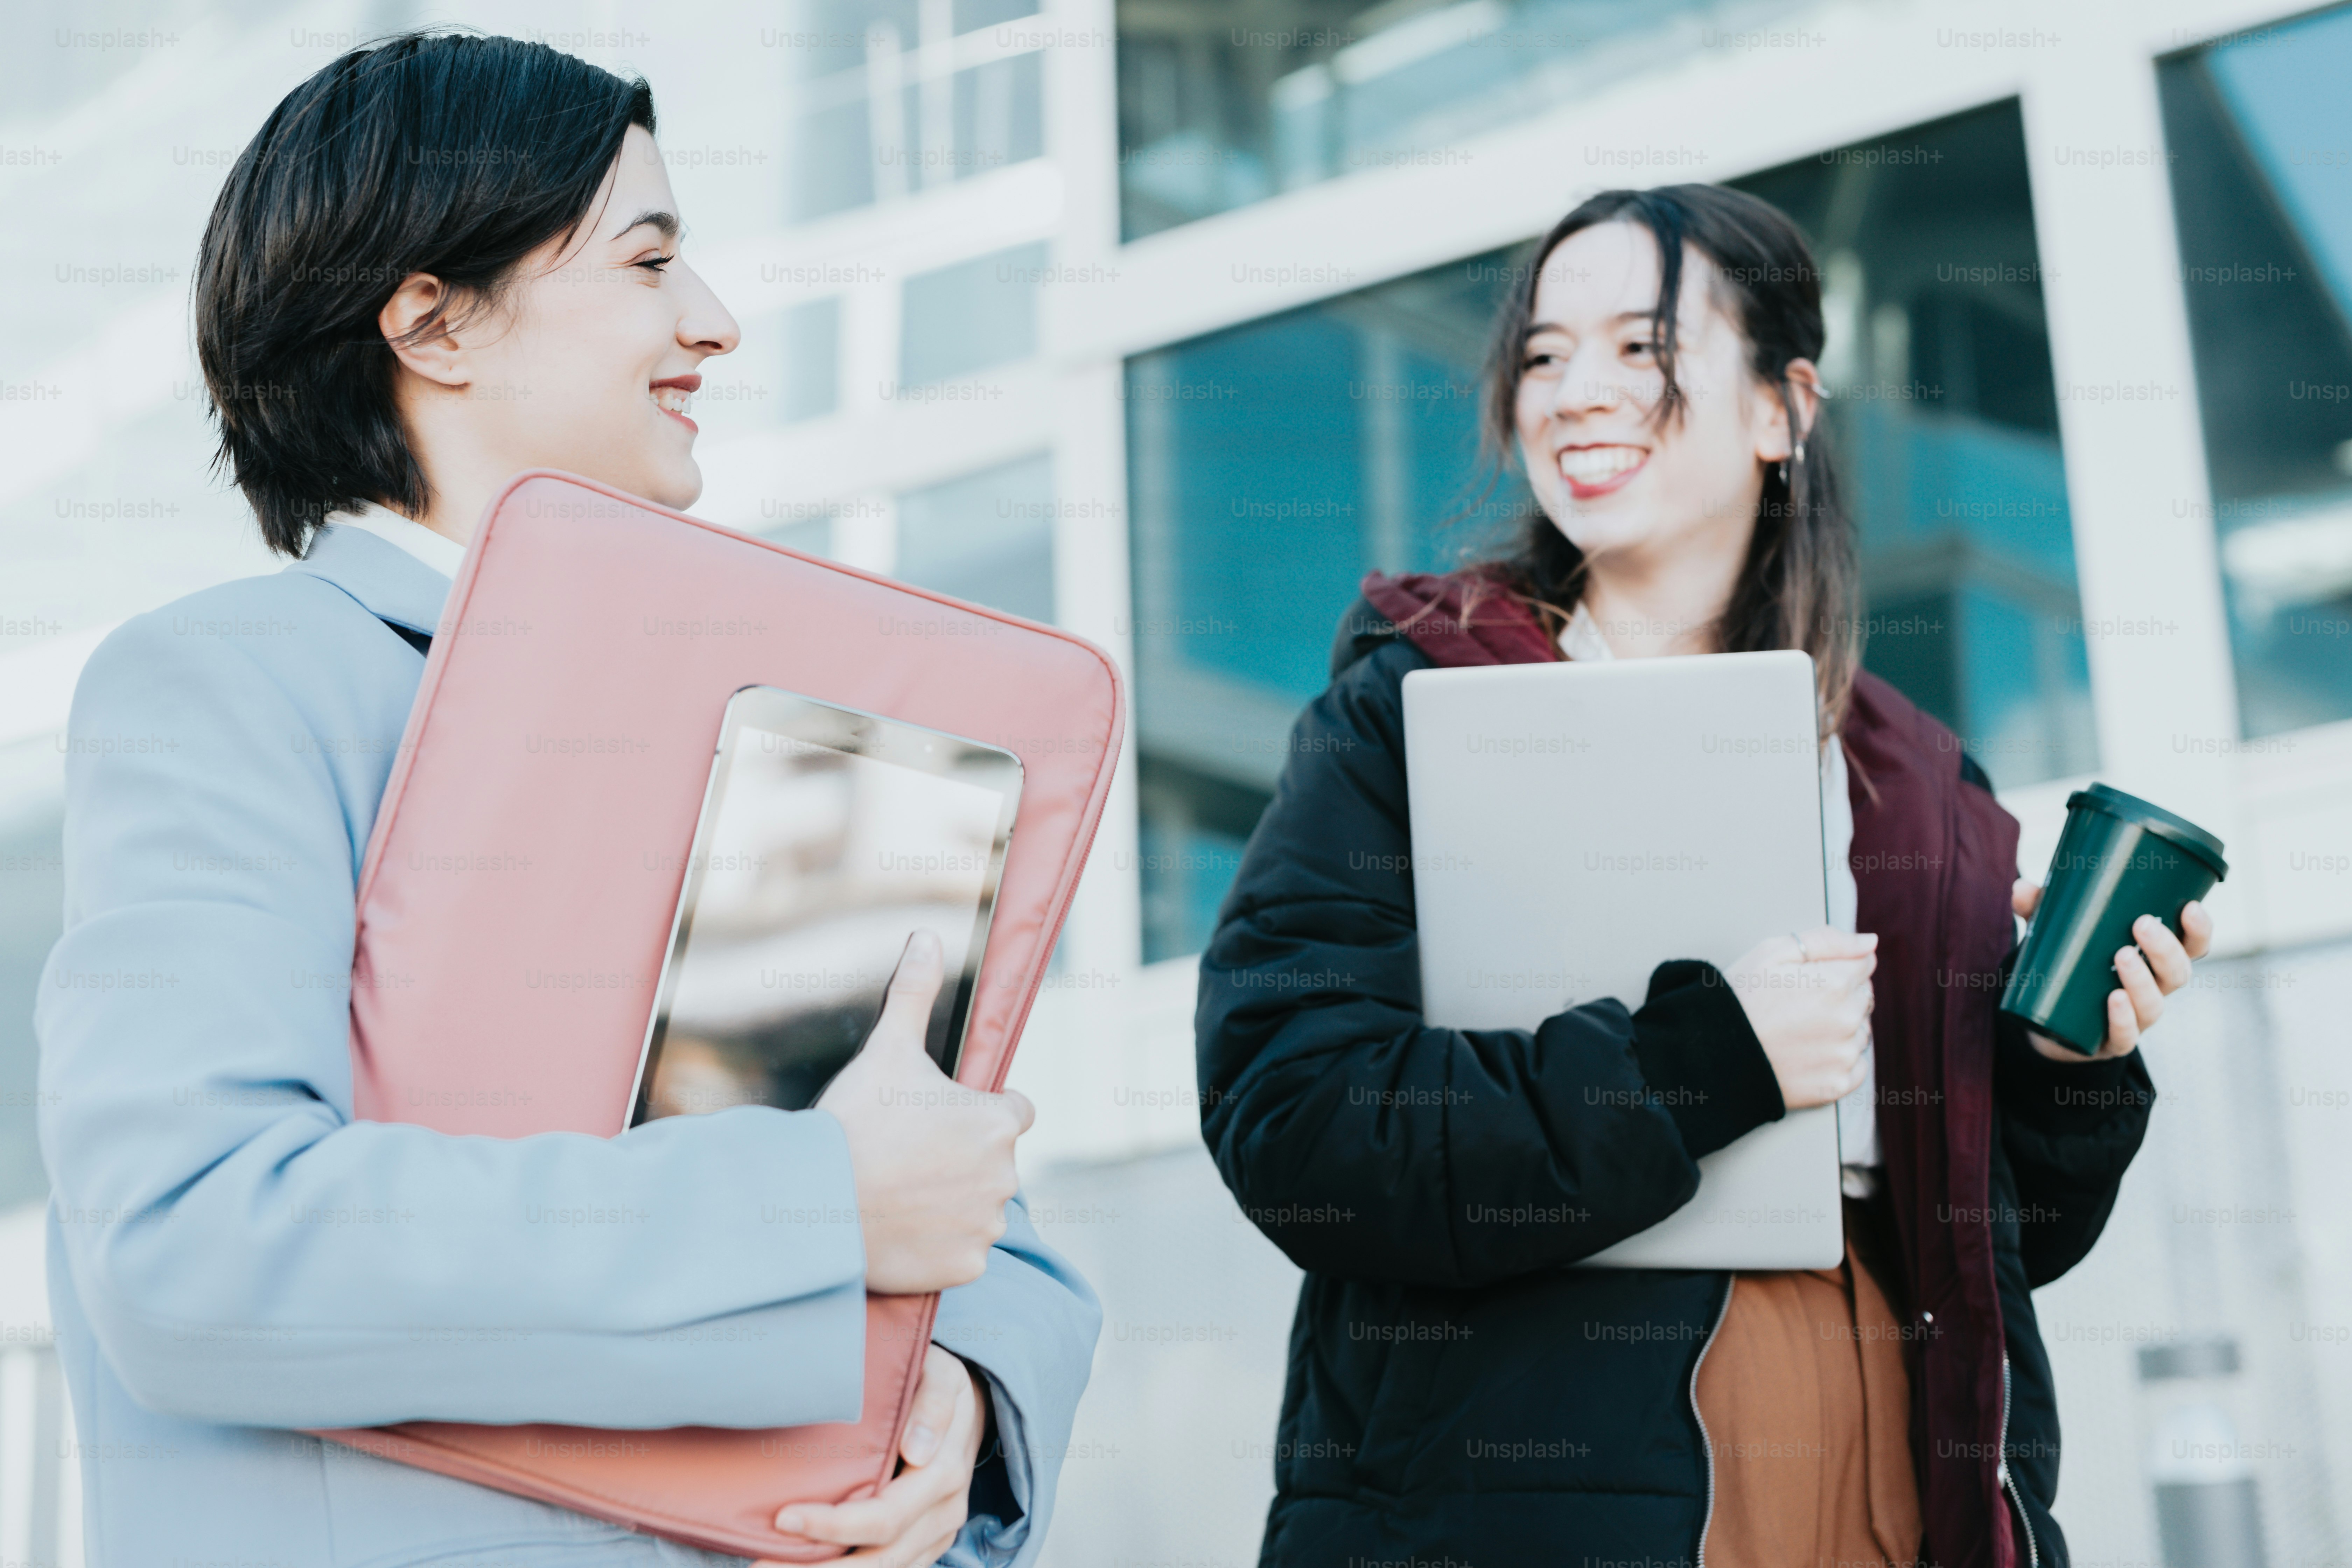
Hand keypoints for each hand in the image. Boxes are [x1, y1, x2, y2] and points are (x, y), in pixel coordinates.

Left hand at [765, 1343, 987, 1566]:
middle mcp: (943, 1514)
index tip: (783, 1518)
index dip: (833, 1524)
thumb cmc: (937, 1384)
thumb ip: (932, 1404)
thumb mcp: (941, 1376)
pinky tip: (808, 1565)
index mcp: (944, 1474)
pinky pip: (890, 1567)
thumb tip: (916, 1450)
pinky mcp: (925, 1544)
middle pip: (882, 1558)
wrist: (965, 1408)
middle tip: (761, 1566)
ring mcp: (936, 1535)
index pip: (885, 1516)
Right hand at [816, 930, 1032, 1293]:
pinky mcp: (965, 1267)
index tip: (942, 1119)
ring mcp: (986, 1225)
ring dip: (953, 1202)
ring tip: (901, 1192)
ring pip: (979, 1208)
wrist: (816, 1201)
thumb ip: (914, 992)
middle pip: (994, 1163)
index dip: (980, 1111)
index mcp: (998, 1122)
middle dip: (961, 1159)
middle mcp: (1005, 1175)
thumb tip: (925, 936)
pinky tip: (903, 1229)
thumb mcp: (887, 1049)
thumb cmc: (854, 1121)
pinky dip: (940, 1245)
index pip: (1015, 1111)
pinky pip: (963, 1253)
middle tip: (908, 1158)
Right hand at [1724, 926, 1876, 1110]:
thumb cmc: (1738, 999)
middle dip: (1840, 996)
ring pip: (1861, 1031)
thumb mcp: (1772, 952)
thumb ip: (1826, 941)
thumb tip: (1870, 942)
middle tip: (1799, 1005)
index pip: (1863, 965)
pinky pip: (1857, 1066)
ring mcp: (1843, 1055)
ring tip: (1800, 1030)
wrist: (1712, 1055)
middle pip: (1864, 998)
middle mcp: (1846, 1019)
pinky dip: (1840, 1060)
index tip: (1809, 978)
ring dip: (1841, 1028)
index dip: (1835, 967)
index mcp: (1834, 983)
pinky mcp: (1837, 1085)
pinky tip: (1809, 1054)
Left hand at [2011, 880, 2212, 1061]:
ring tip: (2122, 956)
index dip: (2199, 930)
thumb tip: (2021, 888)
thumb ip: (2041, 910)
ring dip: (2142, 981)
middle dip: (2165, 949)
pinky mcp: (2112, 1041)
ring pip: (2154, 1005)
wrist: (2051, 1025)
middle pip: (2178, 973)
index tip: (2190, 907)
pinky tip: (2113, 1000)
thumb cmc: (2071, 968)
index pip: (2191, 946)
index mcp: (2153, 961)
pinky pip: (2125, 1036)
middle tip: (2142, 924)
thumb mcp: (2058, 936)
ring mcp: (2135, 1018)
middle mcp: (2153, 989)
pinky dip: (2122, 1019)